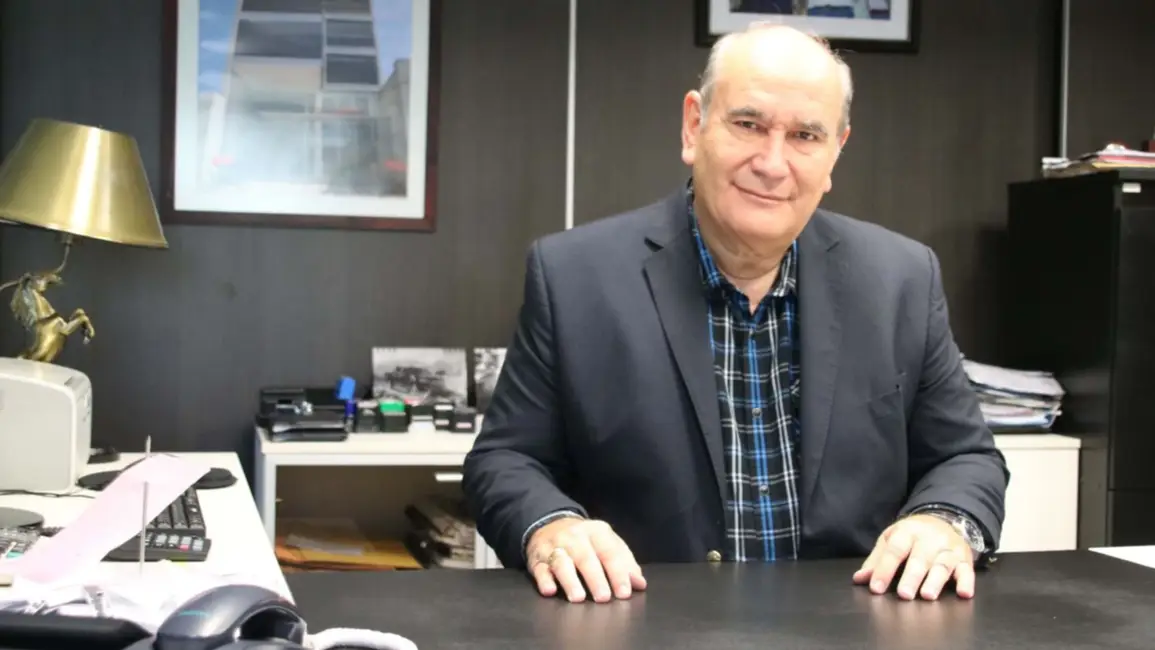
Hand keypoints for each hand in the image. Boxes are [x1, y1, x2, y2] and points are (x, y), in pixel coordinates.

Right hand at [526, 517, 646, 602]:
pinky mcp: (536, 558)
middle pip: (585, 557)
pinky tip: (550, 590)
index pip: (609, 552)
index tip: (624, 592)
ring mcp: (554, 547)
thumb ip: (625, 562)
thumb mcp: (607, 543)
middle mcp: (574, 537)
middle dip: (595, 578)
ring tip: (578, 598)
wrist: (549, 523)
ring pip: (562, 562)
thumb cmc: (585, 540)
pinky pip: (539, 568)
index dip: (618, 573)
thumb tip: (640, 584)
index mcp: (596, 532)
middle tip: (604, 598)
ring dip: (570, 580)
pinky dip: (544, 579)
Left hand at [853, 514, 974, 600]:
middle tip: (904, 595)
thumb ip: (877, 560)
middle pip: (919, 559)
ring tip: (927, 596)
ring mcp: (948, 549)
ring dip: (936, 581)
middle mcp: (929, 540)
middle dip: (911, 577)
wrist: (944, 519)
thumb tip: (859, 579)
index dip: (884, 569)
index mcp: (907, 533)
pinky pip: (967, 571)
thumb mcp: (891, 539)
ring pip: (943, 565)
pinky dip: (967, 582)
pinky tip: (964, 593)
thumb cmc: (912, 535)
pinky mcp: (964, 559)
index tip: (876, 588)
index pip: (894, 551)